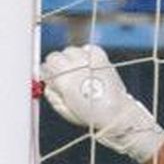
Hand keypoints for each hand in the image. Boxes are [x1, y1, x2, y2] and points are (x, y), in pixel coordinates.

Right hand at [41, 44, 163, 162]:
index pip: (47, 63)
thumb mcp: (62, 109)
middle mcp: (76, 66)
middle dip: (58, 64)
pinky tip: (88, 65)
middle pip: (57, 55)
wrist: (117, 113)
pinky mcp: (102, 57)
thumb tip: (46, 81)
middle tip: (65, 75)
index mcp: (64, 79)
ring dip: (71, 59)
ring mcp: (90, 60)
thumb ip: (50, 92)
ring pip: (71, 50)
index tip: (52, 78)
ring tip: (78, 71)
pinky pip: (88, 49)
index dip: (48, 72)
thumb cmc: (90, 114)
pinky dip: (86, 54)